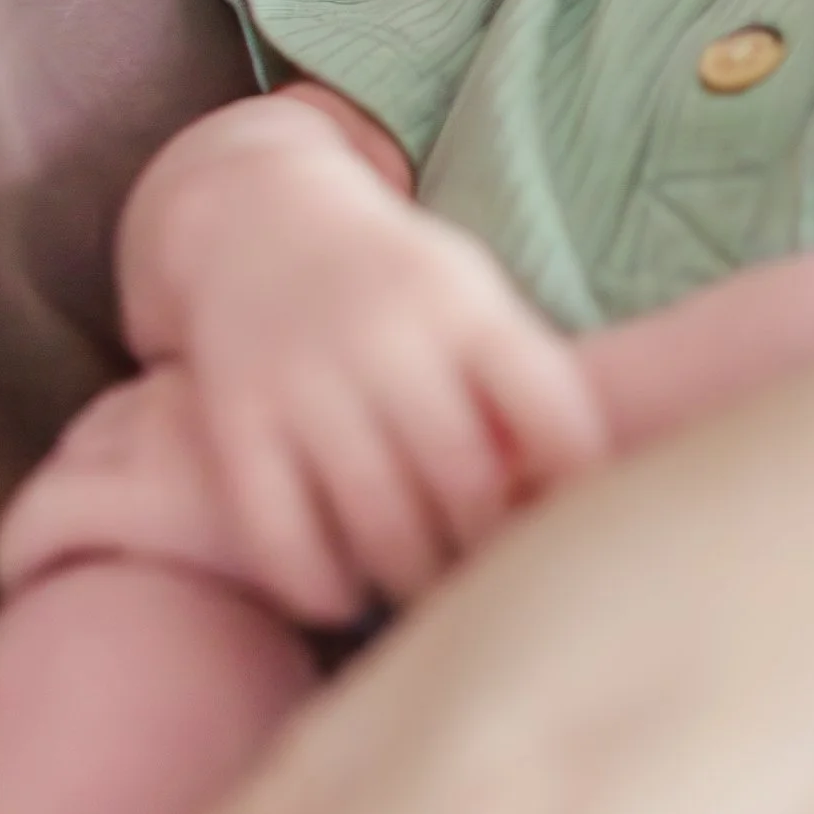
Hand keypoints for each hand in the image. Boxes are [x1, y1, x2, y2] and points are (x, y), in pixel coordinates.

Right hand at [124, 97, 607, 620]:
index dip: (577, 487)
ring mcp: (305, 381)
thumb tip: (564, 505)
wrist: (255, 221)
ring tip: (427, 592)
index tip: (576, 530)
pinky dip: (319, 584)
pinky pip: (280, 535)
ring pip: (379, 524)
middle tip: (492, 581)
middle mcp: (387, 340)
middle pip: (467, 486)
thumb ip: (520, 383)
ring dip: (413, 579)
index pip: (554, 416)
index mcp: (466, 308)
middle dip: (489, 552)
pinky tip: (344, 593)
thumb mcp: (472, 299)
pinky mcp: (236, 420)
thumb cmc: (396, 282)